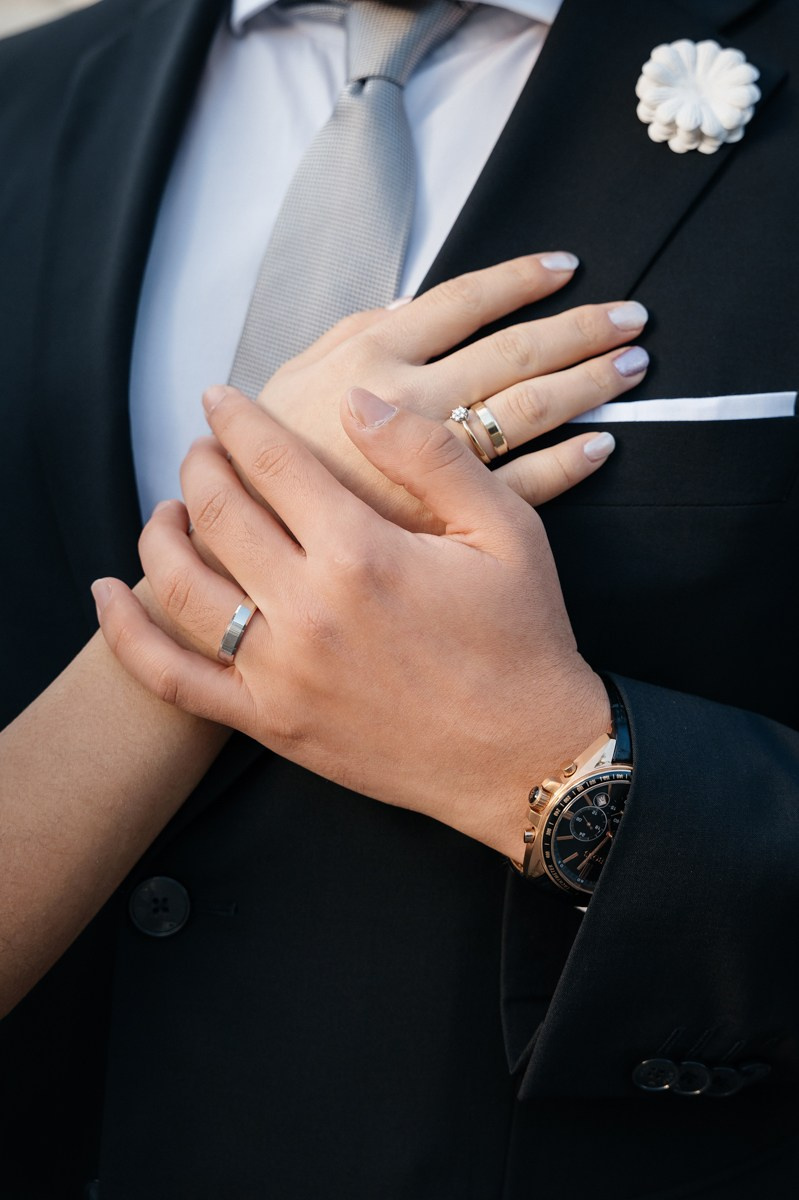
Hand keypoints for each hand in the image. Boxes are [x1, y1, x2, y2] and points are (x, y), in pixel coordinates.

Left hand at [94, 386, 609, 859]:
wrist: (525, 757)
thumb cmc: (523, 640)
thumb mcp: (505, 530)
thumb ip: (428, 456)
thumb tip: (356, 402)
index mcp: (362, 553)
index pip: (270, 461)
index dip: (238, 419)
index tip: (220, 397)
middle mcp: (307, 610)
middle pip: (216, 512)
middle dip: (199, 465)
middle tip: (202, 448)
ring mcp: (279, 672)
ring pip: (178, 586)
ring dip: (159, 533)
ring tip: (170, 509)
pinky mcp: (270, 722)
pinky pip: (172, 679)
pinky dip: (127, 636)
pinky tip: (106, 599)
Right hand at [248, 253, 647, 530]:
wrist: (251, 552)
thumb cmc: (271, 465)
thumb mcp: (290, 382)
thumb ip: (350, 336)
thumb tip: (406, 303)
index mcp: (369, 356)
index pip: (462, 301)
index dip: (520, 279)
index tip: (565, 268)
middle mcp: (409, 399)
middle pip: (514, 351)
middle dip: (579, 329)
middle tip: (630, 317)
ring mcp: (433, 463)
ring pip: (529, 409)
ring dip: (587, 383)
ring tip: (631, 366)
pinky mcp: (446, 518)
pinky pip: (523, 484)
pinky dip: (568, 462)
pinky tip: (600, 445)